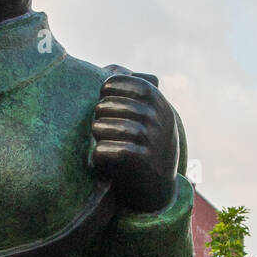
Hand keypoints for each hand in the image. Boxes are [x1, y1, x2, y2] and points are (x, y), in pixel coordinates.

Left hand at [92, 70, 178, 211]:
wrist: (157, 188)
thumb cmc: (143, 144)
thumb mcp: (146, 115)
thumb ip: (129, 92)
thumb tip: (109, 68)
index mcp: (159, 103)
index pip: (133, 83)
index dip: (111, 87)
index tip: (103, 98)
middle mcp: (159, 119)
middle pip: (114, 105)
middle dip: (99, 113)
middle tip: (97, 125)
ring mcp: (154, 141)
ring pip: (111, 127)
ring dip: (98, 132)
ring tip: (97, 138)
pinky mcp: (145, 162)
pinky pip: (115, 151)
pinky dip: (101, 153)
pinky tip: (98, 156)